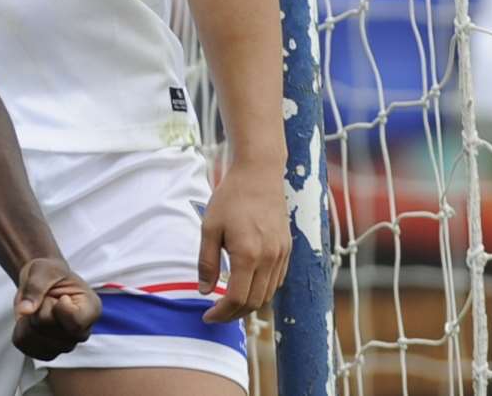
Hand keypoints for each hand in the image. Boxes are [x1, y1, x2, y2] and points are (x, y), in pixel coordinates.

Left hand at [11, 257, 98, 359]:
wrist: (42, 283)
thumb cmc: (50, 273)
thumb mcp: (44, 269)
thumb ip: (35, 286)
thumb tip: (24, 310)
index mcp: (91, 309)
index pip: (76, 323)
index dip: (60, 310)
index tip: (61, 296)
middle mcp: (81, 332)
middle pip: (52, 332)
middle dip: (40, 311)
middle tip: (47, 298)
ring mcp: (65, 345)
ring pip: (37, 341)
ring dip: (29, 320)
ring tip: (38, 308)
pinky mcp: (46, 352)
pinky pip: (24, 345)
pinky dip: (20, 330)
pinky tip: (28, 319)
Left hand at [198, 160, 291, 322]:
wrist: (259, 174)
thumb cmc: (231, 197)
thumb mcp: (209, 227)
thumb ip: (207, 262)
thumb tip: (205, 291)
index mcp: (247, 254)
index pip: (237, 298)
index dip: (221, 313)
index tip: (207, 316)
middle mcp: (269, 258)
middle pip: (254, 302)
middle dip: (234, 314)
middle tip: (216, 314)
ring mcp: (281, 254)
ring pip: (268, 295)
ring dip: (249, 305)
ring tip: (229, 304)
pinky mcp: (287, 249)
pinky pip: (276, 281)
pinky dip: (262, 291)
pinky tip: (247, 285)